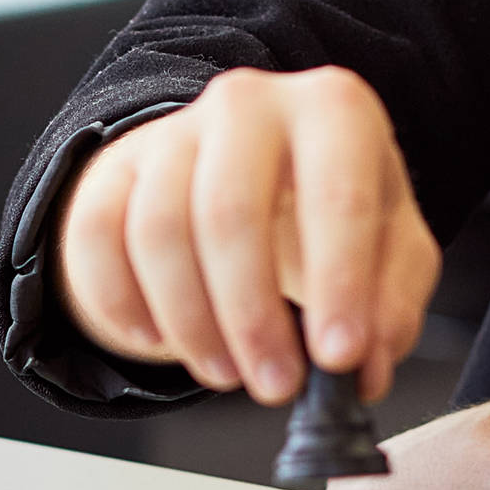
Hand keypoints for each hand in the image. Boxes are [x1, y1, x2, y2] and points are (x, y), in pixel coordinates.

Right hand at [57, 66, 438, 405]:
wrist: (248, 171)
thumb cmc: (326, 210)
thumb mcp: (389, 248)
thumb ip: (391, 307)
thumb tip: (366, 368)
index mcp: (333, 110)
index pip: (338, 194)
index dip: (340, 284)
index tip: (339, 358)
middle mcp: (249, 103)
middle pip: (230, 213)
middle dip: (253, 318)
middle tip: (276, 385)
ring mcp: (173, 131)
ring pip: (159, 231)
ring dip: (191, 323)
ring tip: (227, 374)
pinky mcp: (116, 168)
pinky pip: (97, 237)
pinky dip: (122, 302)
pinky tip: (156, 339)